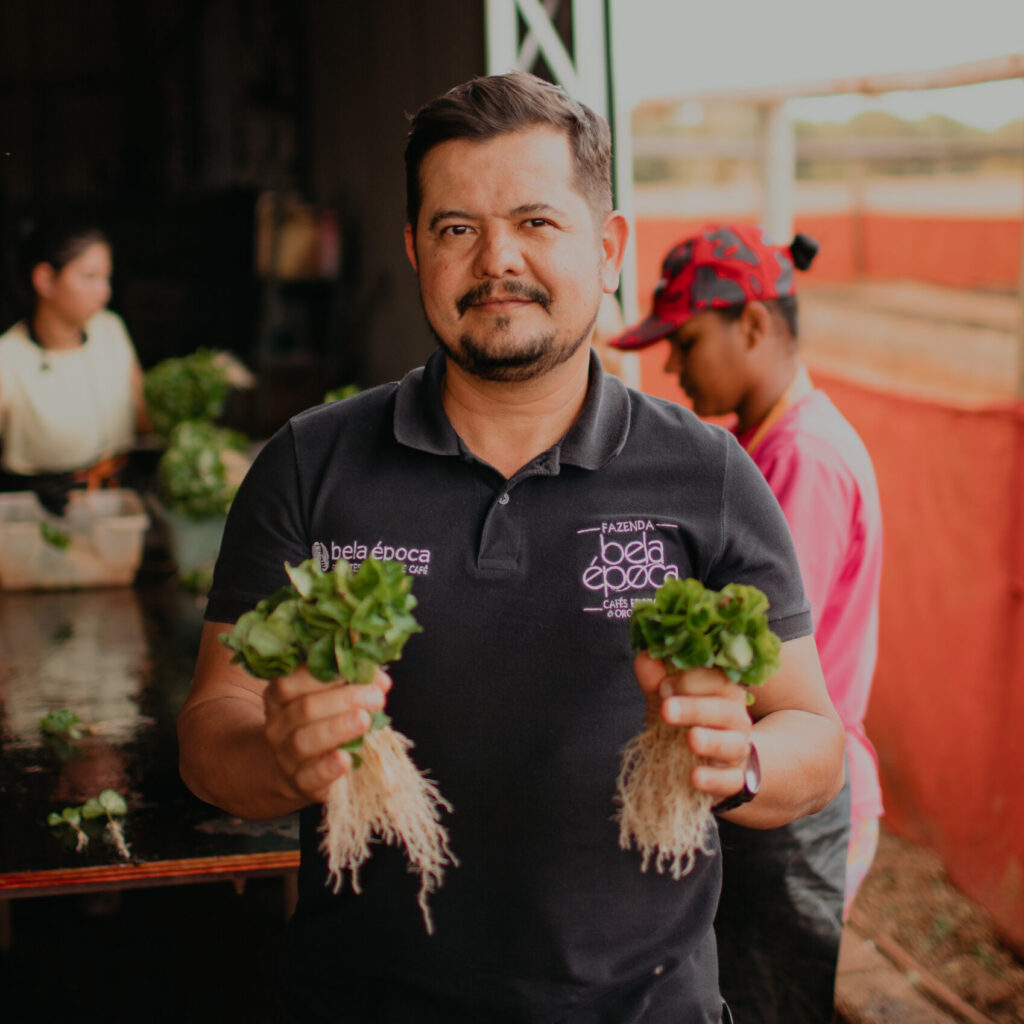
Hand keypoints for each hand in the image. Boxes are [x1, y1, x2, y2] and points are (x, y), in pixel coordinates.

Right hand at [262, 666, 390, 803]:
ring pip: (303, 741)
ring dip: (337, 728)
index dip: (326, 674)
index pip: (291, 681)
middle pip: (305, 709)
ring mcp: (284, 755)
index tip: (356, 669)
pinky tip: (347, 759)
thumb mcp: (330, 698)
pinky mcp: (298, 782)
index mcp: (279, 696)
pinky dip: (328, 768)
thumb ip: (353, 684)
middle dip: (344, 699)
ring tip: (365, 720)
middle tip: (375, 697)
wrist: (294, 768)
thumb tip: (381, 681)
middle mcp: (277, 725)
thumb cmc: (318, 722)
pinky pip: (309, 776)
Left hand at [633, 652, 751, 801]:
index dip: (690, 681)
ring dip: (712, 741)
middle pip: (725, 710)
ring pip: (733, 744)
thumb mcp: (666, 699)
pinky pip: (731, 780)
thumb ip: (655, 679)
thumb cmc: (683, 720)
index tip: (664, 686)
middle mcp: (736, 718)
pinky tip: (695, 777)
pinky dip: (715, 779)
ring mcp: (738, 749)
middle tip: (666, 709)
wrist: (704, 760)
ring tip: (691, 739)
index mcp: (723, 691)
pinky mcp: (735, 779)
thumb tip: (645, 657)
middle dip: (695, 708)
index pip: (717, 679)